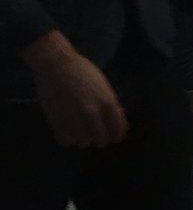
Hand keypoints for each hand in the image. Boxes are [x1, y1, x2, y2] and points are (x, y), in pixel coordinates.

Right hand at [23, 30, 127, 147]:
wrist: (57, 66)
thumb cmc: (83, 71)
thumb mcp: (103, 86)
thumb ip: (109, 104)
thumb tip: (114, 120)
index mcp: (108, 103)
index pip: (118, 129)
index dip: (116, 134)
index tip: (113, 135)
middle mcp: (93, 114)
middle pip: (101, 140)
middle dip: (100, 138)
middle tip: (95, 133)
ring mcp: (75, 119)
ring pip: (83, 143)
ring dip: (82, 138)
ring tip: (80, 128)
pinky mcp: (57, 122)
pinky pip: (66, 141)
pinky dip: (68, 138)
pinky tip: (68, 129)